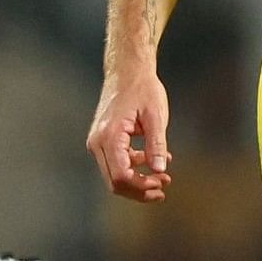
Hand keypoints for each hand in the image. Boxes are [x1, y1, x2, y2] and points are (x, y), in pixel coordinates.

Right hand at [87, 65, 173, 202]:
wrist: (127, 71)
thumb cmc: (143, 89)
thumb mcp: (156, 116)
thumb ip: (157, 144)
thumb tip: (160, 170)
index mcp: (109, 137)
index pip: (120, 176)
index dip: (141, 186)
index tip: (162, 183)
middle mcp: (97, 142)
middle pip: (114, 181)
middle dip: (139, 189)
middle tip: (164, 186)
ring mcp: (97, 142)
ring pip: (114, 175)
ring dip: (138, 180)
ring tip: (163, 177)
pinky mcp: (103, 140)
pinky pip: (116, 163)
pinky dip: (134, 167)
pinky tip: (153, 162)